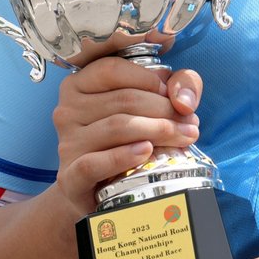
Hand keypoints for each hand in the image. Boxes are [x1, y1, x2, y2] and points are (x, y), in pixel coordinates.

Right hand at [52, 53, 202, 218]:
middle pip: (123, 99)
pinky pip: (93, 163)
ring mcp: (67, 144)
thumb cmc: (128, 139)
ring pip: (117, 126)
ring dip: (158, 130)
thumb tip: (183, 98)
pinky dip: (123, 156)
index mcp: (79, 85)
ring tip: (185, 137)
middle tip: (191, 122)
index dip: (149, 79)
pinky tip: (146, 151)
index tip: (174, 96)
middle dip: (165, 109)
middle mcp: (67, 111)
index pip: (112, 70)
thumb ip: (178, 85)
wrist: (99, 189)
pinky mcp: (69, 177)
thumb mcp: (153, 101)